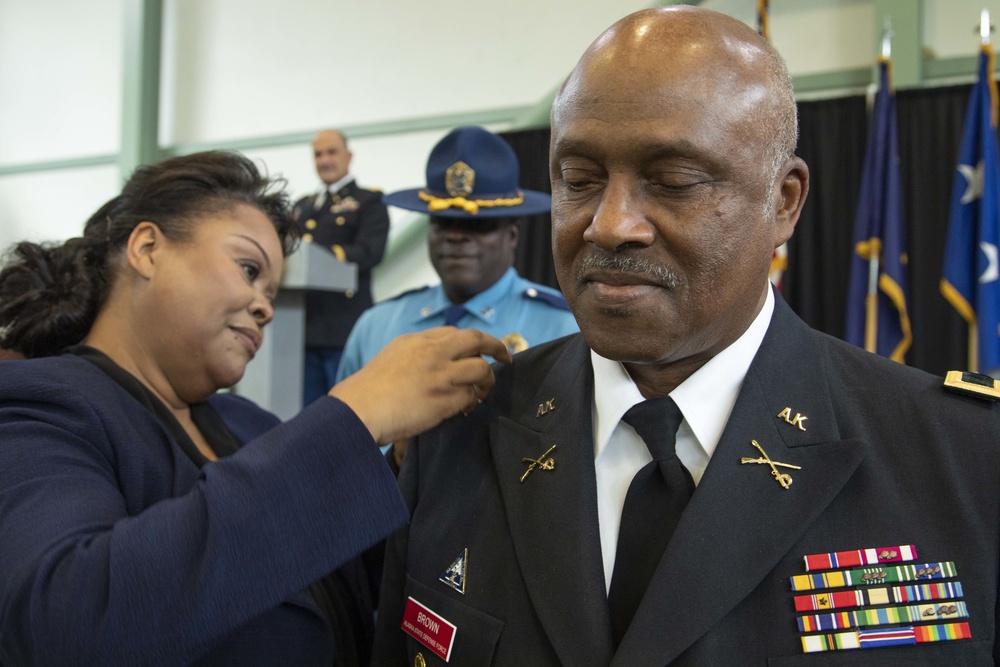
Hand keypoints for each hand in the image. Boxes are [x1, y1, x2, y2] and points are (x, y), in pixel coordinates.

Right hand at [329, 327, 510, 444]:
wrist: (358, 409)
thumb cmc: (368, 391)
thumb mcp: (392, 358)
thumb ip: (417, 355)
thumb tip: (439, 363)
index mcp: (417, 341)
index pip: (455, 333)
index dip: (472, 342)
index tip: (480, 350)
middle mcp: (432, 352)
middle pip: (476, 339)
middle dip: (496, 346)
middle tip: (505, 357)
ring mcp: (441, 374)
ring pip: (481, 368)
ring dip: (487, 380)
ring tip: (483, 391)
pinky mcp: (445, 399)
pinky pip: (470, 396)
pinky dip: (472, 402)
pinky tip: (467, 408)